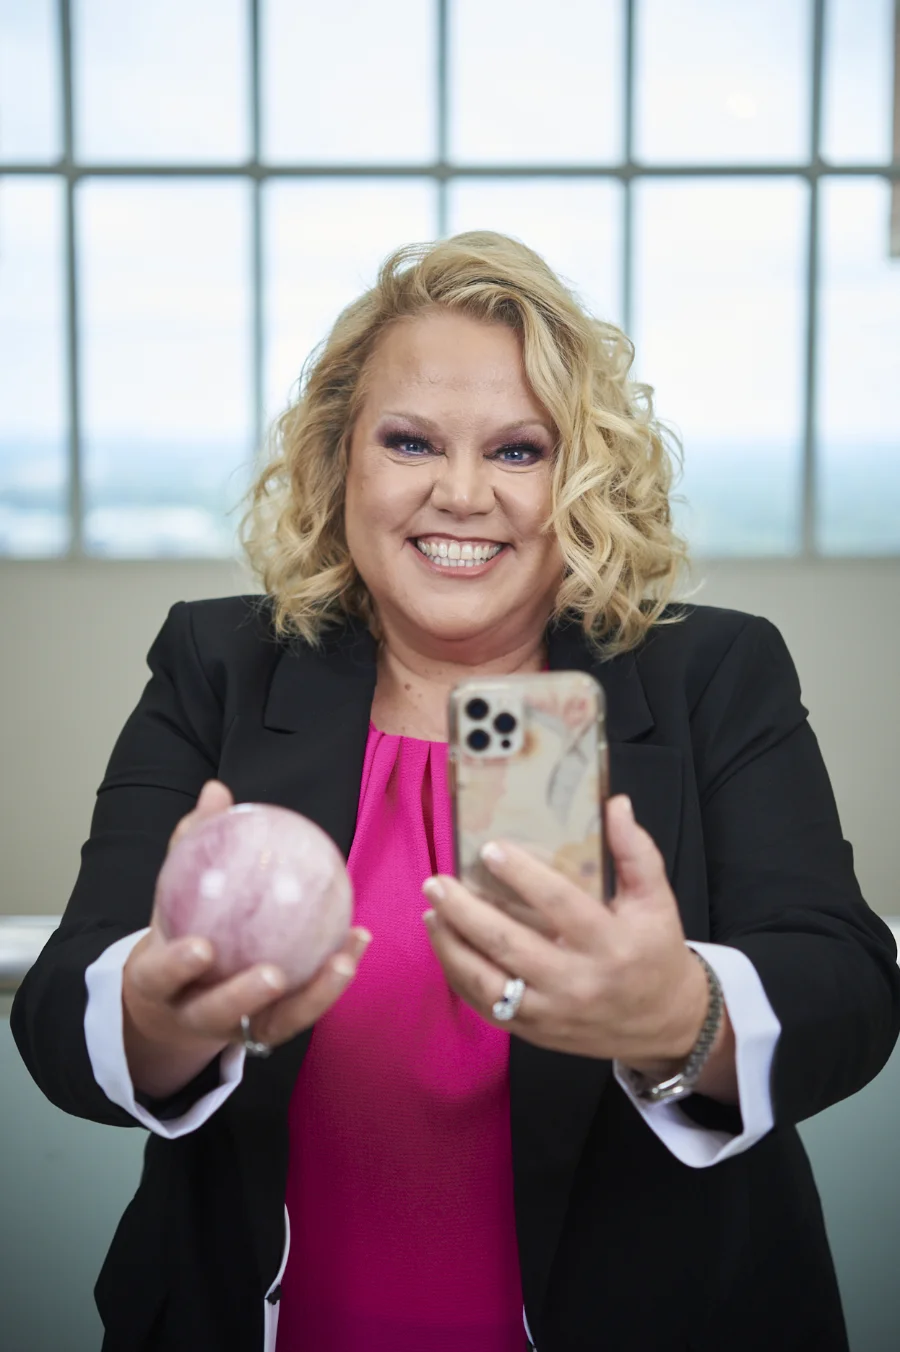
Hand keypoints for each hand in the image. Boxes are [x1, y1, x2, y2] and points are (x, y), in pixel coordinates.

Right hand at [123, 780, 370, 1099]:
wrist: (176, 996)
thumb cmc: (179, 928)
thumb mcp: (175, 891)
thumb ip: (193, 844)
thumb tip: (217, 790)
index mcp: (159, 982)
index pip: (161, 977)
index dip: (178, 966)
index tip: (201, 948)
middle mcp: (195, 1014)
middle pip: (217, 1014)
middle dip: (243, 997)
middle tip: (274, 974)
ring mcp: (236, 1029)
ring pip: (275, 1023)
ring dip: (313, 996)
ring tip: (342, 960)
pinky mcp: (271, 1030)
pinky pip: (306, 1007)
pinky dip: (333, 978)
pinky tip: (358, 940)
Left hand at [421, 795, 711, 1071]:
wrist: (663, 1022)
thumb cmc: (654, 951)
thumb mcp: (656, 900)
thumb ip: (636, 851)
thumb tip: (615, 804)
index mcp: (611, 944)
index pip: (559, 904)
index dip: (522, 875)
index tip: (489, 849)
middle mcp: (577, 982)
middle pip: (509, 945)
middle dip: (466, 912)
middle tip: (438, 882)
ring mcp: (552, 1012)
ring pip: (487, 982)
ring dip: (451, 946)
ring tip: (432, 912)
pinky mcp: (535, 1031)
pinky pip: (486, 1006)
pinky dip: (459, 975)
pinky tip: (446, 945)